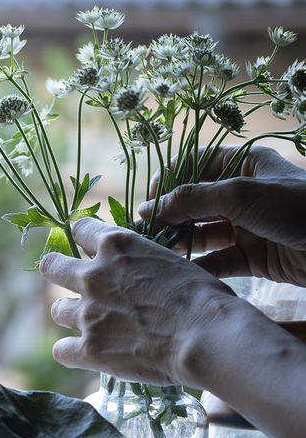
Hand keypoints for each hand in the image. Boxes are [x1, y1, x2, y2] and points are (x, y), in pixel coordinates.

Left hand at [39, 217, 242, 386]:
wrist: (208, 337)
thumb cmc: (204, 298)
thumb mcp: (171, 262)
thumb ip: (142, 263)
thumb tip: (137, 272)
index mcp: (116, 246)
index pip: (80, 230)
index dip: (84, 240)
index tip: (90, 251)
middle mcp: (93, 276)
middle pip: (51, 267)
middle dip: (58, 273)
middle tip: (74, 286)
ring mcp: (88, 313)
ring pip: (57, 310)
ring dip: (72, 316)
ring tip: (94, 325)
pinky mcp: (89, 349)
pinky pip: (60, 350)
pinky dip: (71, 353)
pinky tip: (86, 354)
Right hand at [137, 146, 305, 285]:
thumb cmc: (297, 206)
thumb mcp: (240, 194)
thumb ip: (191, 200)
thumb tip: (147, 209)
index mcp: (243, 165)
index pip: (193, 166)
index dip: (168, 181)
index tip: (148, 203)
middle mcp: (242, 194)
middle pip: (193, 203)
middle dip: (169, 217)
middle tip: (146, 233)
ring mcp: (247, 226)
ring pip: (202, 234)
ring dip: (180, 243)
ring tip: (159, 252)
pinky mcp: (252, 257)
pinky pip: (217, 261)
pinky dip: (200, 266)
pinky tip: (182, 272)